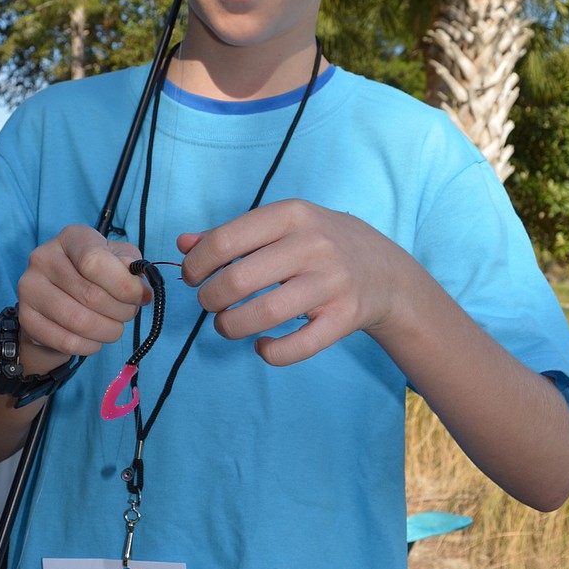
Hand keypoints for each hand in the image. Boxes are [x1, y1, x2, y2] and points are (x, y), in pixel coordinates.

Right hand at [15, 225, 149, 372]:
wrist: (59, 301)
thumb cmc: (95, 277)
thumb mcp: (118, 261)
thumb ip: (131, 267)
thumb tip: (139, 287)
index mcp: (72, 237)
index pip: (96, 261)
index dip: (124, 285)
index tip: (140, 297)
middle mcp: (44, 257)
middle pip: (91, 295)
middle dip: (121, 311)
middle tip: (128, 314)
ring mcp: (29, 287)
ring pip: (79, 322)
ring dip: (108, 331)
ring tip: (114, 327)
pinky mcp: (25, 317)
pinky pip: (66, 341)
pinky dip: (89, 346)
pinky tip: (95, 339)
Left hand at [178, 200, 410, 365]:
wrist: (385, 270)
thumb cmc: (319, 244)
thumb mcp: (281, 226)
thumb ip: (232, 234)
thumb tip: (183, 245)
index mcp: (291, 215)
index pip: (225, 241)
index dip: (197, 264)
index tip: (193, 277)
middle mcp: (313, 245)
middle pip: (238, 280)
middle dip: (210, 298)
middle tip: (210, 303)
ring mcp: (331, 283)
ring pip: (264, 314)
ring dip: (231, 326)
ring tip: (226, 325)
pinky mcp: (344, 318)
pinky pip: (298, 346)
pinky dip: (270, 353)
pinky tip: (262, 346)